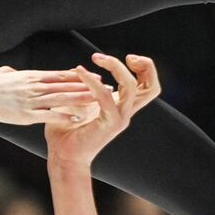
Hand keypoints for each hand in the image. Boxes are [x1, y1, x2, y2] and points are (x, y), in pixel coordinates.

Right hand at [0, 67, 96, 127]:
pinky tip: (76, 118)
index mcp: (29, 77)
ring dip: (80, 98)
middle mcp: (33, 86)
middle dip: (86, 85)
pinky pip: (48, 115)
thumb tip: (9, 71)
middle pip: (65, 84)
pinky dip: (63, 116)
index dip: (78, 76)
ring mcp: (30, 100)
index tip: (93, 75)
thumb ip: (8, 73)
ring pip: (61, 98)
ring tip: (97, 99)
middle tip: (105, 85)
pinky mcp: (24, 114)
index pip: (59, 75)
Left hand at [45, 53, 160, 166]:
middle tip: (117, 57)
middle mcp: (126, 112)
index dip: (144, 67)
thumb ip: (83, 88)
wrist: (63, 157)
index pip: (148, 85)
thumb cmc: (65, 131)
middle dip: (142, 64)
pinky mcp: (109, 124)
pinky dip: (92, 81)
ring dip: (116, 67)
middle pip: (151, 86)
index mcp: (122, 106)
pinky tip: (79, 71)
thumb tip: (80, 69)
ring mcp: (120, 118)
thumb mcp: (77, 102)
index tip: (126, 57)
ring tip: (97, 58)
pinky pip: (104, 96)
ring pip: (131, 87)